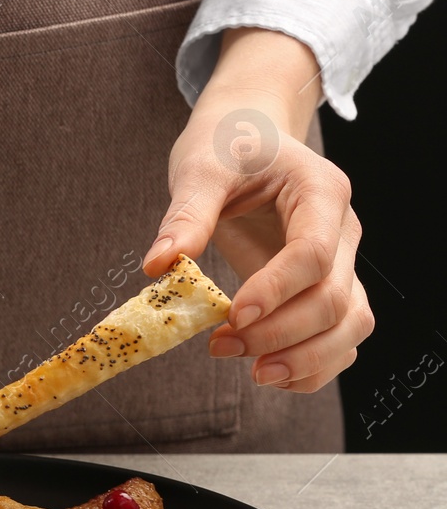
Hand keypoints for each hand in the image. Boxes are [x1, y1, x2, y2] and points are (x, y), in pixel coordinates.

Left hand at [144, 28, 373, 391]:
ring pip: (351, 324)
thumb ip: (186, 216)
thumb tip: (158, 266)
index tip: (231, 315)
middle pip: (335, 298)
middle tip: (222, 348)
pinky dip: (314, 363)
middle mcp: (342, 230)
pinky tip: (269, 373)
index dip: (276, 291)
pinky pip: (340, 334)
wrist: (249, 136)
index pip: (313, 253)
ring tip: (253, 373)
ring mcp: (341, 260)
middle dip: (282, 333)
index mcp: (320, 192)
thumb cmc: (228, 144)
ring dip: (307, 358)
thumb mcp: (200, 167)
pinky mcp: (326, 285)